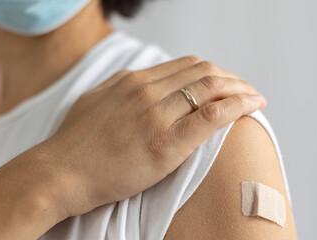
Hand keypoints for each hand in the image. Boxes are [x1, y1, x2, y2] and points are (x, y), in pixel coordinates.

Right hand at [47, 56, 266, 217]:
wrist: (61, 172)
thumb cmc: (75, 143)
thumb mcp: (95, 100)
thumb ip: (120, 88)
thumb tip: (139, 81)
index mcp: (132, 81)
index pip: (186, 65)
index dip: (212, 71)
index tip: (225, 82)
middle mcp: (147, 91)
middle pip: (203, 73)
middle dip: (231, 78)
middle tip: (246, 89)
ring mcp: (156, 116)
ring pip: (211, 89)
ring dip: (241, 90)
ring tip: (255, 98)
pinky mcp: (165, 143)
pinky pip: (210, 116)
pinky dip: (237, 107)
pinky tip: (252, 107)